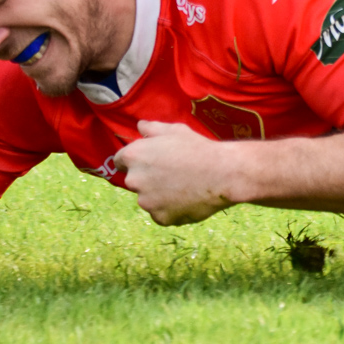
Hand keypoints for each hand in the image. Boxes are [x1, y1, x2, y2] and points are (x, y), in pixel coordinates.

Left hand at [115, 121, 236, 225]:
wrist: (224, 173)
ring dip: (160, 195)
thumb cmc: (199, 148)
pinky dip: (172, 209)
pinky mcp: (160, 217)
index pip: (120, 161)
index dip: (136, 160)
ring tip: (185, 187)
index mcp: (133, 156)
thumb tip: (140, 126)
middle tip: (174, 173)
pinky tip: (189, 200)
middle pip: (135, 181)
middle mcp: (134, 180)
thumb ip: (152, 128)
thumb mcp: (176, 130)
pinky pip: (162, 214)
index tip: (151, 162)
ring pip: (149, 199)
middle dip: (149, 178)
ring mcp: (146, 202)